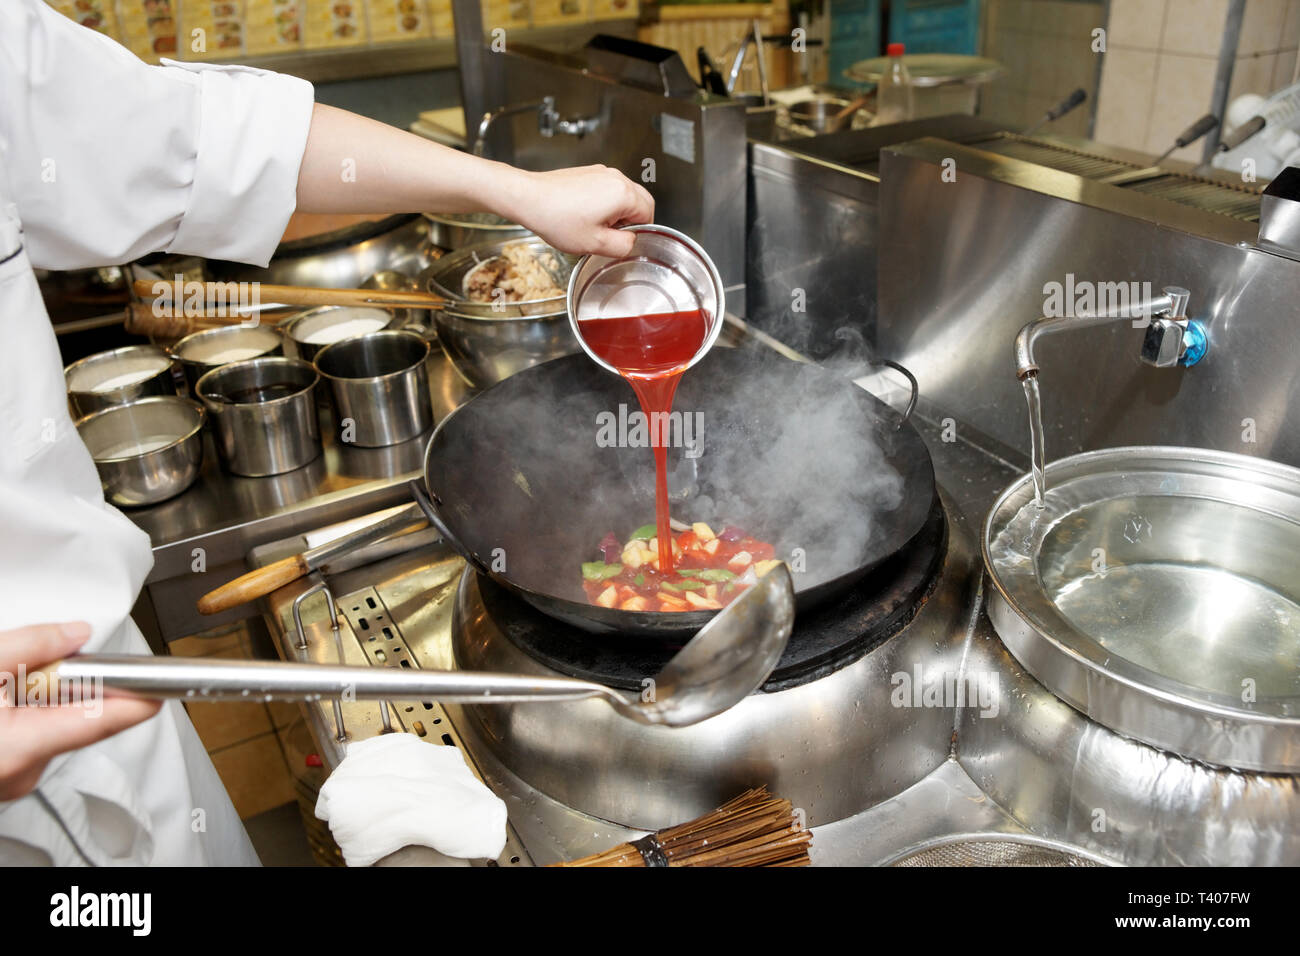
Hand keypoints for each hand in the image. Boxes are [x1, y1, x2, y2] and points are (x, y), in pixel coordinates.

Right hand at [0, 622, 159, 799]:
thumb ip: (28, 648)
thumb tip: (76, 634)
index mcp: (16, 749)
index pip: (100, 722)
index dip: (138, 699)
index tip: (167, 683)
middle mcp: (22, 773)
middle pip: (78, 716)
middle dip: (71, 682)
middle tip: (41, 662)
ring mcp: (14, 778)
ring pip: (55, 723)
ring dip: (44, 696)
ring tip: (7, 682)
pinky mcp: (8, 773)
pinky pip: (36, 734)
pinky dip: (29, 711)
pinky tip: (5, 699)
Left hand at [504, 165, 653, 257]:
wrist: (528, 198)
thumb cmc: (556, 218)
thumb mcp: (595, 245)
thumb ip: (623, 247)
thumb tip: (631, 242)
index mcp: (623, 193)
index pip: (648, 215)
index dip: (638, 233)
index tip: (622, 241)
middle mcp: (615, 178)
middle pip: (640, 201)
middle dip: (632, 221)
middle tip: (611, 236)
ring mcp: (601, 172)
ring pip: (624, 195)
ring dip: (618, 212)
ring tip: (595, 226)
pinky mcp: (589, 172)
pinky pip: (608, 189)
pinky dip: (605, 203)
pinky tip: (585, 215)